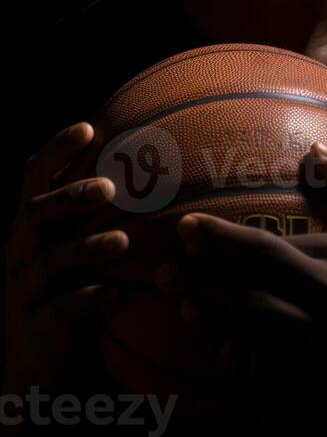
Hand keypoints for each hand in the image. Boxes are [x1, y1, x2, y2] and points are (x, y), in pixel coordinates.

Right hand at [1, 122, 128, 395]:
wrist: (39, 365)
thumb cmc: (67, 286)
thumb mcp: (70, 242)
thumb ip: (90, 209)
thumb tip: (140, 159)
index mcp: (30, 223)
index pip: (34, 174)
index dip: (57, 148)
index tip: (89, 128)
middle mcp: (21, 250)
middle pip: (36, 212)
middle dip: (70, 196)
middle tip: (109, 187)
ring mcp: (26, 289)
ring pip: (50, 261)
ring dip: (86, 247)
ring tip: (122, 242)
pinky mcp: (39, 326)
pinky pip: (64, 310)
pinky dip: (93, 299)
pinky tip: (122, 294)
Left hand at [156, 142, 326, 402]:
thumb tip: (316, 150)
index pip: (273, 247)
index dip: (224, 238)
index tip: (188, 227)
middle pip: (257, 282)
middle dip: (207, 272)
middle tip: (165, 268)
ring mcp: (317, 343)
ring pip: (254, 324)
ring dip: (210, 311)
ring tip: (176, 298)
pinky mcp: (309, 376)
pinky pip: (260, 360)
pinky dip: (228, 347)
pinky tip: (203, 333)